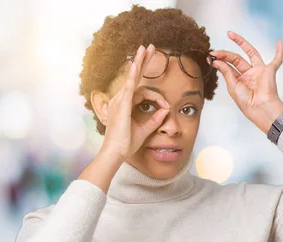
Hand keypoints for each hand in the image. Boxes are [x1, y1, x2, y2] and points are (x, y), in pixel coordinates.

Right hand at [100, 44, 170, 160]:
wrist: (116, 153)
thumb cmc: (126, 143)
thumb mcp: (145, 130)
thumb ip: (155, 119)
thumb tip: (166, 110)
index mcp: (125, 105)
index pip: (143, 93)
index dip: (157, 98)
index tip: (166, 106)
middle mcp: (120, 100)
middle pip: (134, 77)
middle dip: (143, 61)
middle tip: (150, 47)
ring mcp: (119, 101)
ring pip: (133, 78)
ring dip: (140, 62)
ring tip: (146, 48)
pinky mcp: (122, 105)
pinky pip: (129, 87)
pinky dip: (133, 76)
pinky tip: (137, 65)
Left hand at [210, 31, 282, 133]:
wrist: (260, 108)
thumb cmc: (247, 103)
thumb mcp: (233, 86)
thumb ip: (226, 72)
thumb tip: (216, 60)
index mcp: (240, 80)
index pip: (228, 66)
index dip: (219, 61)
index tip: (210, 57)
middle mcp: (249, 74)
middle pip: (236, 58)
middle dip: (225, 53)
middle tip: (215, 51)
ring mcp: (259, 71)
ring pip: (250, 53)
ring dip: (241, 43)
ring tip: (230, 34)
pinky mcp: (269, 71)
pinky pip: (277, 60)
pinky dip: (279, 52)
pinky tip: (279, 43)